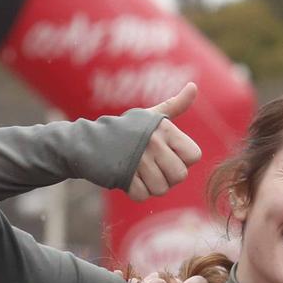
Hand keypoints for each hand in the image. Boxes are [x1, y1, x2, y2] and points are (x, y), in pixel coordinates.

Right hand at [127, 83, 202, 201]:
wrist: (88, 141)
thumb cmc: (126, 130)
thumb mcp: (151, 115)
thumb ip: (175, 105)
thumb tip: (193, 87)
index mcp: (165, 128)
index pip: (194, 155)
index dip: (183, 159)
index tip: (169, 154)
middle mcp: (153, 142)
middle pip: (179, 176)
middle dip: (168, 177)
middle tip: (153, 167)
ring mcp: (138, 160)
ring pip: (162, 189)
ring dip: (151, 186)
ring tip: (139, 172)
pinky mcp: (123, 176)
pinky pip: (142, 195)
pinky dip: (135, 191)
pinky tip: (128, 178)